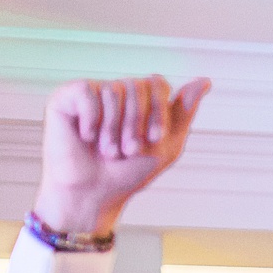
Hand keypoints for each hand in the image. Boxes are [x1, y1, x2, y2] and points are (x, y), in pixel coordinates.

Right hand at [31, 76, 211, 235]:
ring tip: (108, 149)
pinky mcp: (66, 96)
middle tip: (128, 149)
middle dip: (137, 123)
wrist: (95, 192)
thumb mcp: (167, 145)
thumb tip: (205, 80)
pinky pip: (88, 91)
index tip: (155, 138)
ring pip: (114, 90)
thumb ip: (183, 112)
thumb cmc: (129, 172)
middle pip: (137, 85)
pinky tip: (87, 136)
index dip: (159, 111)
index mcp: (139, 101)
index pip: (157, 83)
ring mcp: (91, 92)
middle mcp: (116, 91)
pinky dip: (92, 119)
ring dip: (115, 128)